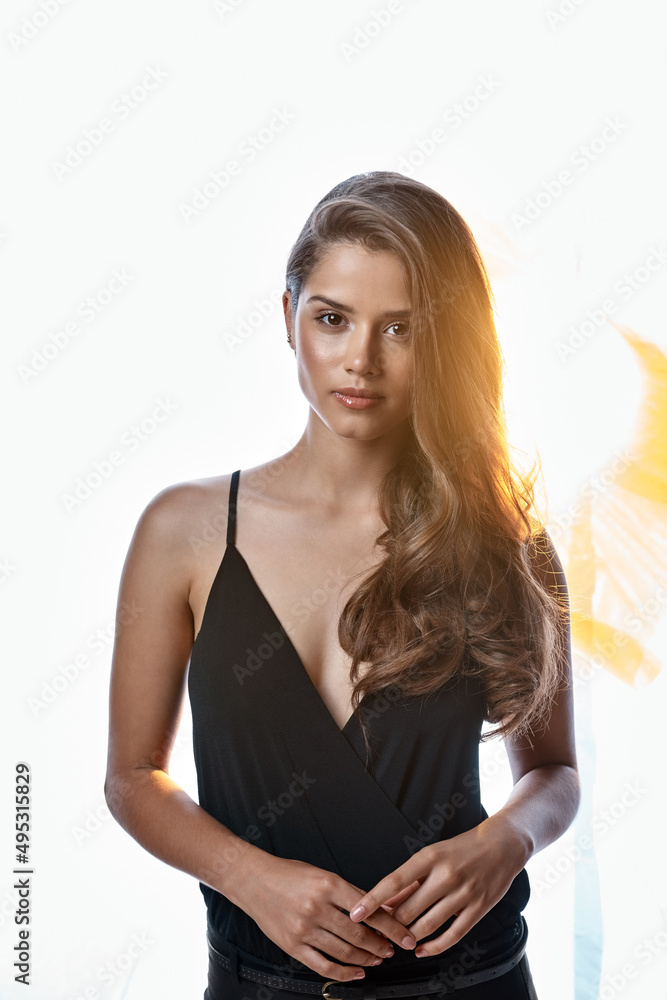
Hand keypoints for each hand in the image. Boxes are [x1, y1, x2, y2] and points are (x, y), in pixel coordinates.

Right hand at [237, 852, 417, 980]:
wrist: (253, 880)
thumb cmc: (288, 874)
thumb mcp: (323, 874)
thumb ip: (349, 893)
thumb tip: (378, 908)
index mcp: (328, 884)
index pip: (369, 910)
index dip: (391, 926)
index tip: (403, 935)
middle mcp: (316, 907)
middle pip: (359, 934)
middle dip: (381, 945)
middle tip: (392, 949)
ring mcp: (304, 929)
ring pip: (344, 951)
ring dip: (366, 959)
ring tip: (377, 959)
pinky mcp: (292, 946)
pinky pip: (323, 966)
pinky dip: (343, 973)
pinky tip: (355, 973)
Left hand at [348, 818, 527, 956]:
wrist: (502, 844)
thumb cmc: (463, 848)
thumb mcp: (432, 855)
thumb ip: (410, 879)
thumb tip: (385, 901)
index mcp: (429, 857)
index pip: (393, 882)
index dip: (372, 900)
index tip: (356, 913)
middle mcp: (445, 875)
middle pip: (408, 910)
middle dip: (390, 925)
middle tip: (379, 932)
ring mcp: (463, 893)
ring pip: (426, 926)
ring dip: (408, 937)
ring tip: (399, 941)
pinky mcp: (478, 909)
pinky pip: (451, 936)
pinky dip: (433, 947)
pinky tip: (422, 949)